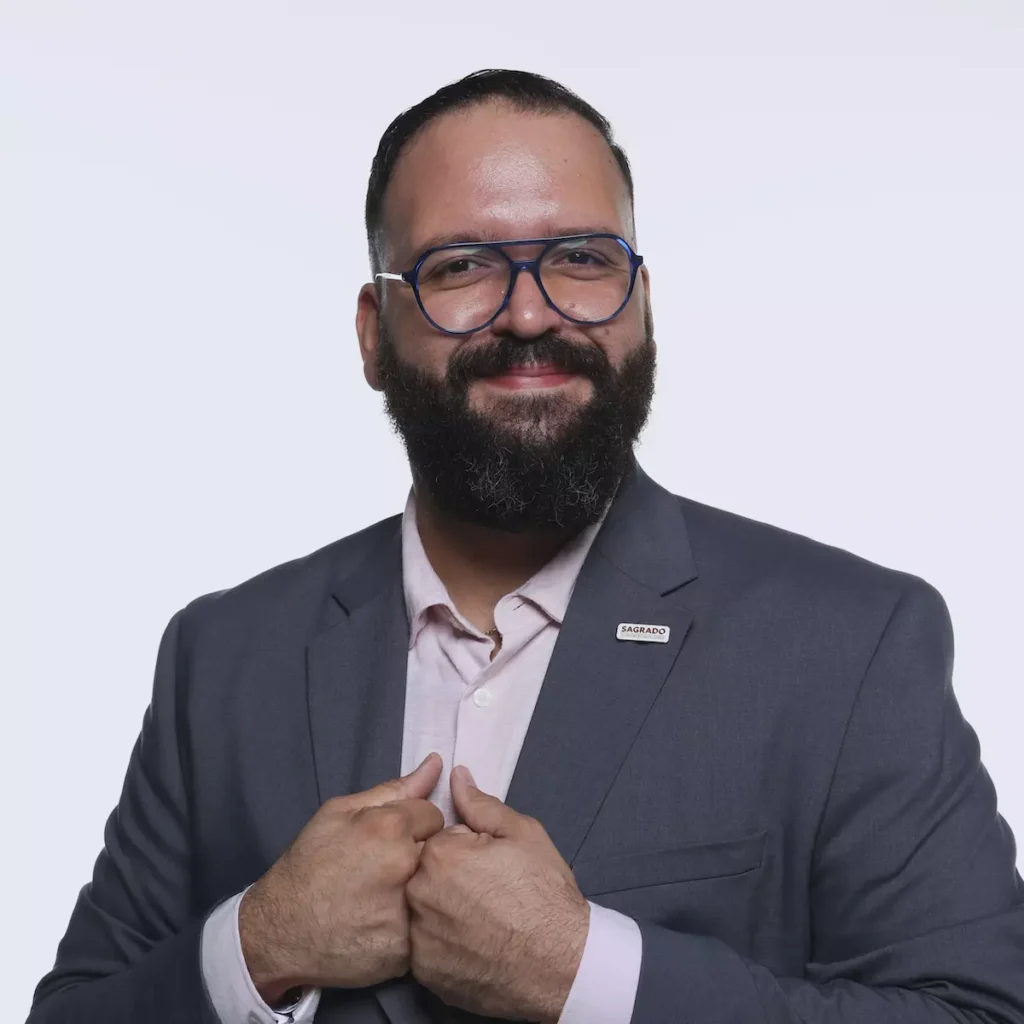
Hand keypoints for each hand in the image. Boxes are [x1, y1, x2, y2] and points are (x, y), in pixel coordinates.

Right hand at [238, 753, 444, 1002]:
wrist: (279, 930)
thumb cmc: (309, 864)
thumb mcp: (339, 812)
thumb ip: (393, 789)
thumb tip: (436, 762)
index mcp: (390, 827)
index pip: (433, 816)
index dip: (413, 826)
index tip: (391, 841)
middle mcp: (404, 866)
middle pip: (439, 852)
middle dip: (419, 857)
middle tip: (387, 871)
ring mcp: (406, 911)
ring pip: (434, 891)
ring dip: (419, 891)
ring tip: (385, 897)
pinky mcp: (404, 949)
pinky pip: (424, 929)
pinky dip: (409, 926)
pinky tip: (382, 924)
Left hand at [407, 766, 589, 1021]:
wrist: (562, 964)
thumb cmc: (545, 894)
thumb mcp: (522, 834)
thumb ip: (481, 804)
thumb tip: (456, 777)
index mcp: (438, 855)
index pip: (439, 840)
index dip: (467, 851)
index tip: (490, 867)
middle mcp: (418, 896)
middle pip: (426, 875)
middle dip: (451, 879)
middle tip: (488, 894)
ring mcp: (419, 939)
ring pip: (424, 913)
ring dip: (445, 913)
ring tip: (483, 923)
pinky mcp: (426, 975)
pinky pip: (427, 949)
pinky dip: (445, 947)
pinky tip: (475, 948)